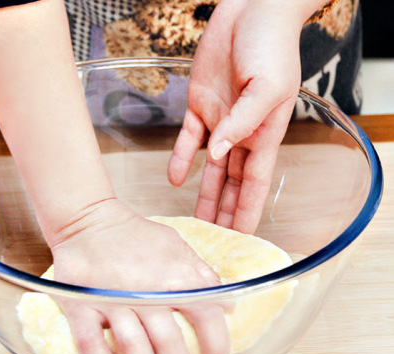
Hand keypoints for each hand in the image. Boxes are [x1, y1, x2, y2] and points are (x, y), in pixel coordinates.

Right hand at [50, 199, 230, 353]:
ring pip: (133, 349)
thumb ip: (201, 276)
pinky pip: (91, 345)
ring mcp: (111, 299)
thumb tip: (226, 305)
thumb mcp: (177, 246)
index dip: (217, 346)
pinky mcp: (81, 305)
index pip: (206, 316)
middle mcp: (144, 290)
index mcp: (174, 275)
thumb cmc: (136, 236)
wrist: (89, 221)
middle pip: (168, 343)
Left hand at [168, 0, 304, 233]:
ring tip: (196, 221)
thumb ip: (244, 123)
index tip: (242, 238)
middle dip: (225, 212)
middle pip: (232, 184)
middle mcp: (241, 135)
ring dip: (204, 195)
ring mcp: (219, 122)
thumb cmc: (270, 45)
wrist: (251, 9)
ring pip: (210, 169)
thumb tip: (219, 154)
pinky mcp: (199, 107)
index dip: (248, 212)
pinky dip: (180, 158)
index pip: (255, 184)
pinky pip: (187, 139)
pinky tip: (174, 179)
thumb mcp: (268, 87)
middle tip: (216, 240)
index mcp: (264, 134)